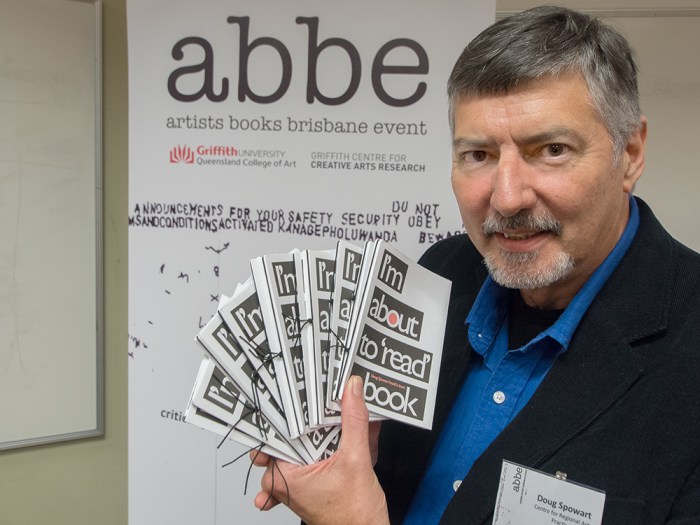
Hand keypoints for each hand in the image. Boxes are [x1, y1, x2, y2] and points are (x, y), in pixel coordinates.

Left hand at [250, 376, 388, 524]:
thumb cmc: (355, 516)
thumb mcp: (356, 460)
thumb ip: (354, 421)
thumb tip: (351, 390)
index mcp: (285, 475)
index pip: (274, 432)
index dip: (284, 407)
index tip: (293, 387)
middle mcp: (285, 480)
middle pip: (288, 433)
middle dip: (304, 415)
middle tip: (315, 391)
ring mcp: (296, 481)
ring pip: (301, 441)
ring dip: (317, 428)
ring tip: (333, 411)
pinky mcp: (310, 482)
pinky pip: (312, 453)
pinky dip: (325, 442)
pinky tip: (338, 433)